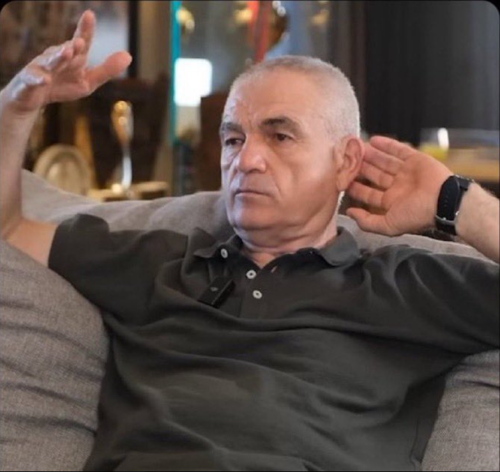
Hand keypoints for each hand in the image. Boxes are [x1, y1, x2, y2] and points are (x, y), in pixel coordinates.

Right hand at [1, 10, 131, 114]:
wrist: (35, 99)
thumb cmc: (63, 86)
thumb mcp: (88, 81)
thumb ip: (107, 70)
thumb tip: (128, 56)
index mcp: (73, 57)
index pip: (81, 41)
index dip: (85, 29)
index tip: (90, 15)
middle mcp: (57, 58)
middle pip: (66, 50)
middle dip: (72, 46)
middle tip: (80, 42)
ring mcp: (42, 68)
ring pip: (50, 61)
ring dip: (58, 57)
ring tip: (67, 53)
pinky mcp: (29, 80)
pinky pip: (33, 79)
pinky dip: (38, 79)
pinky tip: (45, 80)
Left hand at [346, 136, 452, 235]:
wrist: (443, 201)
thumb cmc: (417, 215)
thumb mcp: (388, 225)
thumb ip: (367, 222)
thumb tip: (349, 214)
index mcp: (392, 202)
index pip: (369, 194)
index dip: (356, 188)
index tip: (342, 180)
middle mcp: (398, 187)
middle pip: (375, 175)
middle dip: (361, 168)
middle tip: (347, 160)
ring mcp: (407, 172)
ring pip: (384, 162)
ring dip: (371, 156)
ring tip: (356, 148)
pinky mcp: (416, 159)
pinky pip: (399, 150)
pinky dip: (387, 145)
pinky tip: (373, 140)